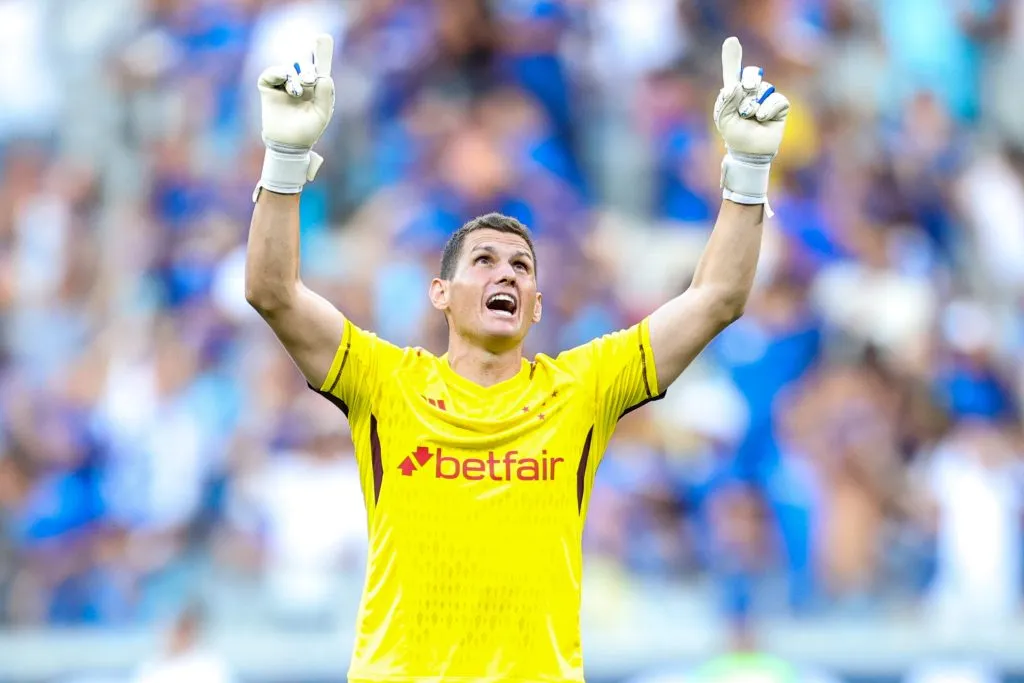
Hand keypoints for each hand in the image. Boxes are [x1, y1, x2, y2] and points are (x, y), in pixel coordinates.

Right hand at [253, 34, 335, 198]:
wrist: (289, 144)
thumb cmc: (307, 131)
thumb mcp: (322, 113)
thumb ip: (325, 94)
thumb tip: (324, 76)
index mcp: (315, 88)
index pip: (318, 67)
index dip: (320, 53)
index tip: (323, 38)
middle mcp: (300, 83)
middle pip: (304, 63)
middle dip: (308, 68)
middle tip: (310, 79)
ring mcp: (284, 85)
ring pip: (290, 68)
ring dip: (295, 77)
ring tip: (297, 92)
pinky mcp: (268, 87)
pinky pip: (272, 73)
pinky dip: (278, 73)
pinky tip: (285, 81)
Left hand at [713, 37, 789, 210]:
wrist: (750, 152)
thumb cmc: (735, 135)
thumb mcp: (724, 118)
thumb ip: (726, 100)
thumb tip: (734, 86)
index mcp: (734, 92)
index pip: (733, 72)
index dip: (732, 57)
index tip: (731, 41)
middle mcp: (751, 91)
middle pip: (751, 74)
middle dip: (747, 82)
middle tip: (744, 94)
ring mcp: (766, 97)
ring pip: (762, 88)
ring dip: (753, 105)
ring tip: (751, 118)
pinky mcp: (780, 105)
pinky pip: (775, 99)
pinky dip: (767, 109)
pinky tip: (762, 119)